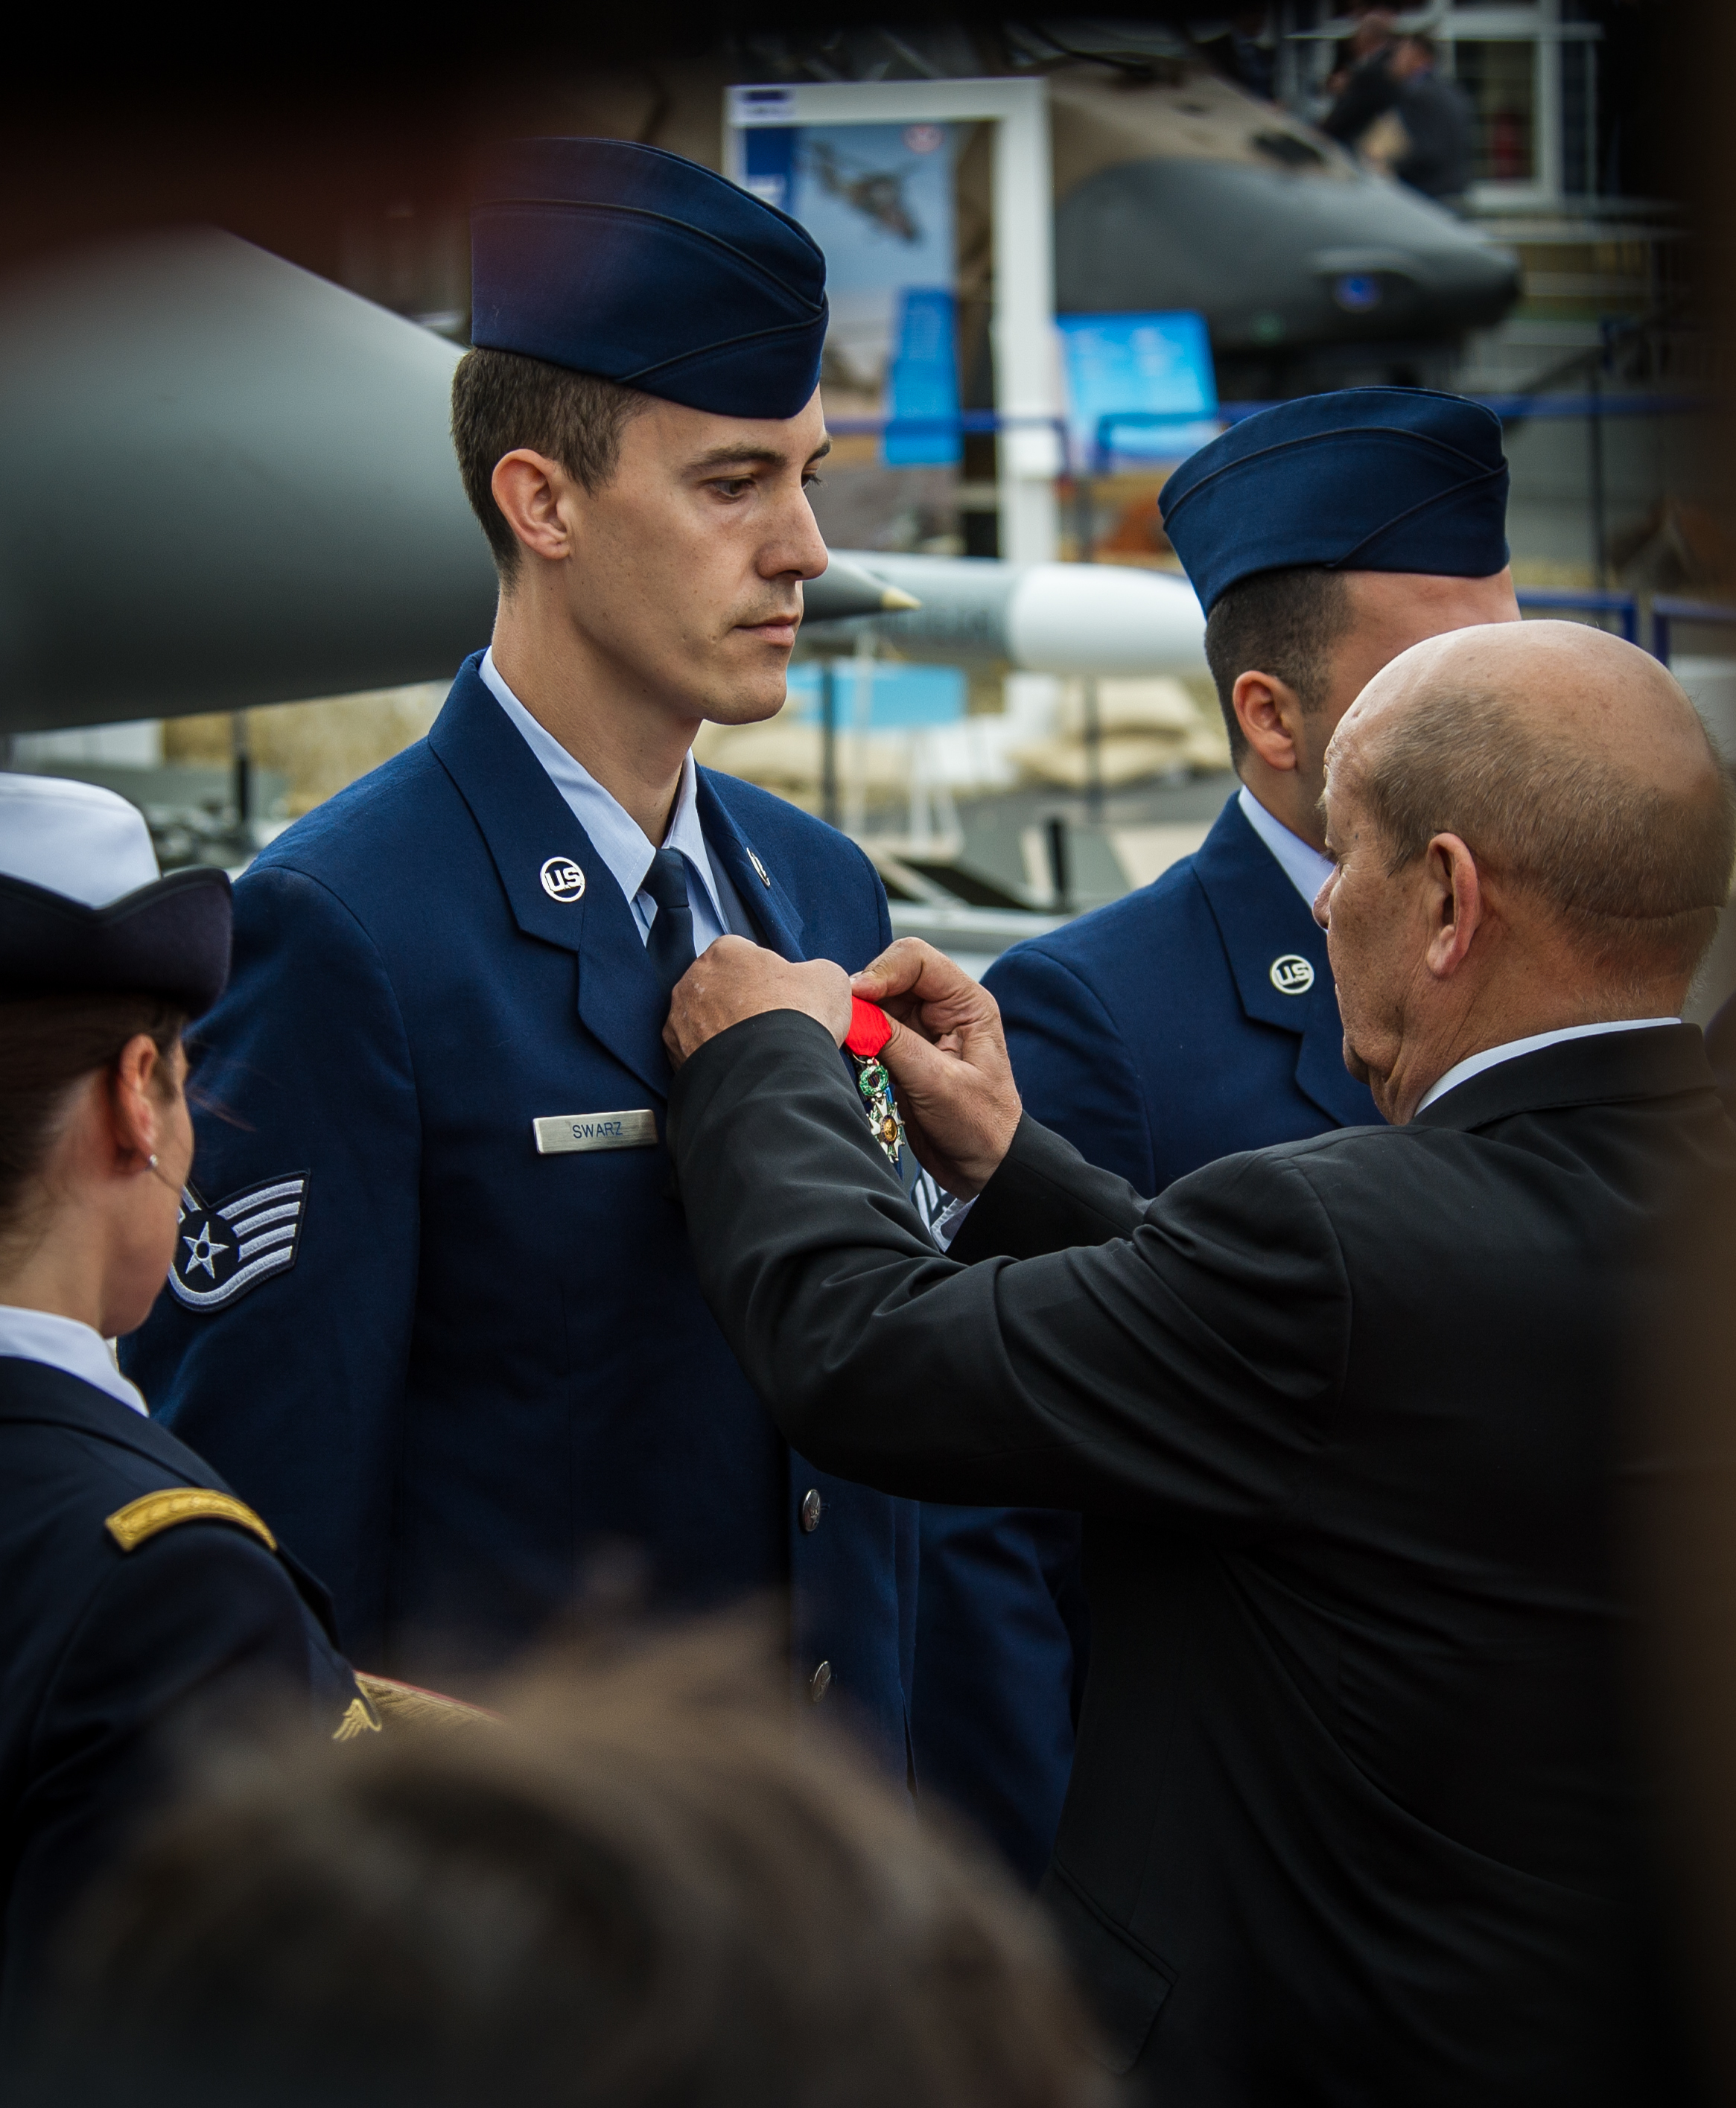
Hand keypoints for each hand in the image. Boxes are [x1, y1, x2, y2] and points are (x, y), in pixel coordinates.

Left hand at [664, 937, 851, 1069]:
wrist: (776, 1075)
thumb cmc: (800, 1019)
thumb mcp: (828, 979)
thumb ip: (814, 971)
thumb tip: (810, 980)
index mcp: (726, 951)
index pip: (743, 954)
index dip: (764, 974)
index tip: (779, 994)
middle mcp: (693, 979)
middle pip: (718, 985)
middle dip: (737, 1000)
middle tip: (766, 1022)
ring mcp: (679, 1018)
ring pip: (702, 1017)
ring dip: (722, 1028)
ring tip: (753, 1048)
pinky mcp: (674, 1053)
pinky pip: (694, 1049)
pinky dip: (711, 1055)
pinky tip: (736, 1064)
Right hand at [850, 939, 1020, 1196]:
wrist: (983, 1168)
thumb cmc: (980, 1127)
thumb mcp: (938, 1083)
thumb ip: (896, 1043)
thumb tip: (855, 1011)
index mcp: (966, 1003)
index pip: (916, 959)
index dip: (881, 971)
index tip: (856, 996)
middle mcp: (943, 1008)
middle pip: (890, 975)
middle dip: (864, 992)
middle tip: (844, 1018)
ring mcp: (921, 1029)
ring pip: (876, 1002)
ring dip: (859, 1016)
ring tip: (847, 1038)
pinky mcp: (903, 1051)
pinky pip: (871, 1029)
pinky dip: (858, 1036)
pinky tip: (852, 1051)